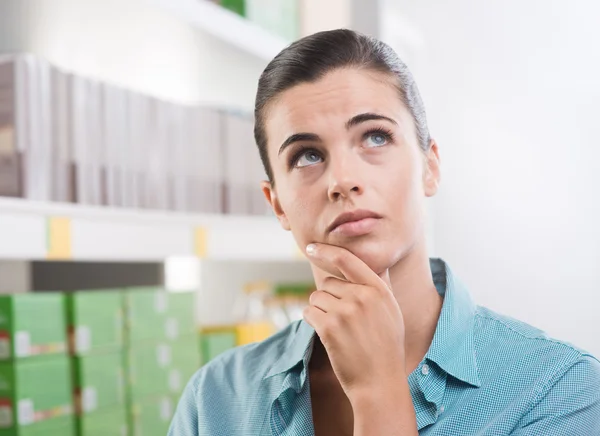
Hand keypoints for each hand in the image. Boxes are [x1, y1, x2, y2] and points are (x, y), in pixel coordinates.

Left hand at [302, 242, 406, 402]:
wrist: (379, 382)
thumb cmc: (386, 348)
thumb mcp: (391, 311)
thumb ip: (379, 286)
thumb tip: (369, 263)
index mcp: (379, 290)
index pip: (347, 260)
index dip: (326, 250)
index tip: (311, 247)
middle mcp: (362, 296)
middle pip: (328, 282)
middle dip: (329, 297)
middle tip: (343, 319)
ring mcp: (344, 311)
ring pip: (316, 297)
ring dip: (320, 310)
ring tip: (338, 329)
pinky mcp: (328, 327)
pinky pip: (308, 312)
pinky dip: (313, 320)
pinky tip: (327, 334)